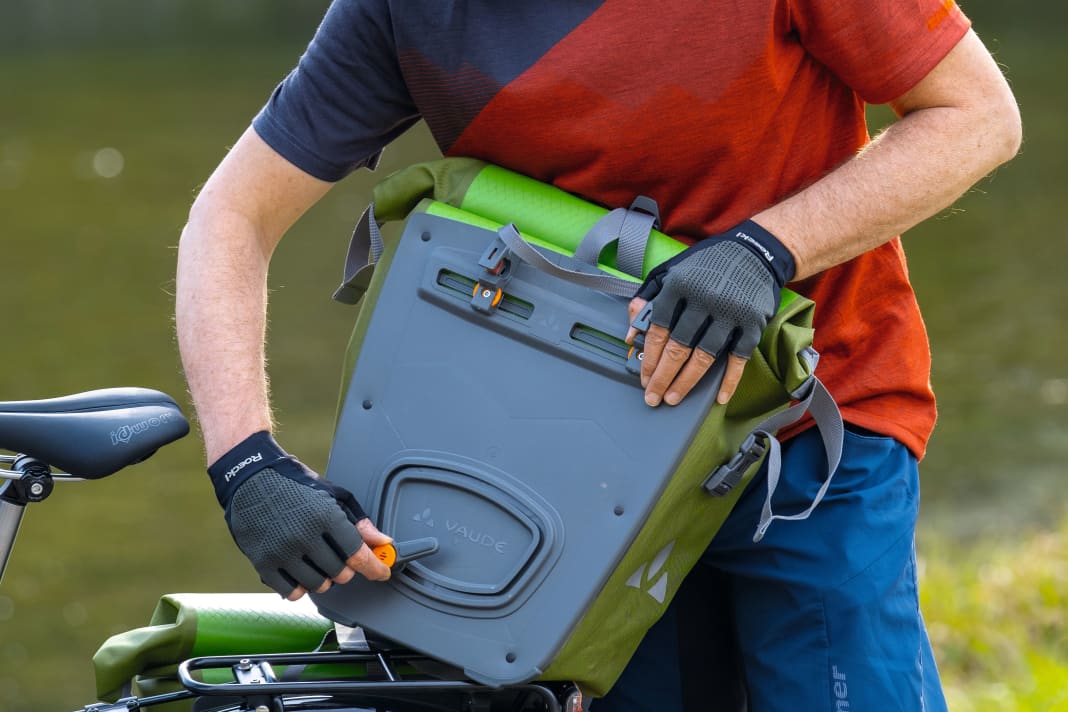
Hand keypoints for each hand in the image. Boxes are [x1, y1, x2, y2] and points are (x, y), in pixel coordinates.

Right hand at [208, 431, 391, 599]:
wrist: (251, 477)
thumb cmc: (296, 485)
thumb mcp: (334, 495)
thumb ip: (360, 521)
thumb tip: (383, 542)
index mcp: (325, 516)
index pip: (358, 554)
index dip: (375, 567)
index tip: (382, 573)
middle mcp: (304, 536)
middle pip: (340, 573)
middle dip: (347, 568)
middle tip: (340, 557)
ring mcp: (281, 551)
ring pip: (318, 585)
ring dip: (325, 579)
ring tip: (319, 562)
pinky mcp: (263, 562)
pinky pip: (291, 591)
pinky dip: (301, 587)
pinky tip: (301, 573)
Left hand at [625, 220, 794, 406]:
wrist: (756, 252)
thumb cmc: (706, 265)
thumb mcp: (670, 272)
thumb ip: (647, 299)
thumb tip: (632, 334)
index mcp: (679, 285)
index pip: (658, 330)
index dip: (649, 358)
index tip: (643, 378)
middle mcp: (704, 299)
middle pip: (678, 348)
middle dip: (662, 377)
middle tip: (653, 398)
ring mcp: (730, 312)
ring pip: (704, 357)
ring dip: (686, 382)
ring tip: (673, 399)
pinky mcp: (753, 323)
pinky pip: (738, 358)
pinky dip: (729, 380)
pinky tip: (718, 397)